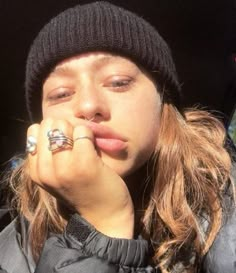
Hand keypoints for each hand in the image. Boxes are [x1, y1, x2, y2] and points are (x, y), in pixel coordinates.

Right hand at [27, 118, 133, 237]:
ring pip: (64, 126)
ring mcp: (64, 166)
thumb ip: (47, 156)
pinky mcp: (84, 162)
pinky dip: (90, 135)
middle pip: (48, 125)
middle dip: (64, 129)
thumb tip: (50, 126)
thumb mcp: (56, 177)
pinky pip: (83, 131)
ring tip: (84, 147)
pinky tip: (94, 150)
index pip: (34, 131)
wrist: (105, 215)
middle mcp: (46, 169)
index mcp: (36, 172)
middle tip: (75, 144)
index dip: (51, 131)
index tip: (63, 143)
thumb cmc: (83, 192)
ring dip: (77, 131)